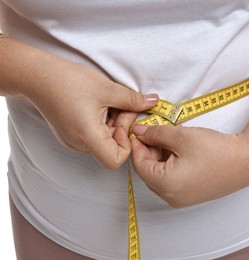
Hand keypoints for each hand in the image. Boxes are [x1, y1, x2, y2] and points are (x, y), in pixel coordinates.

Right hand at [25, 58, 158, 169]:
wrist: (37, 75)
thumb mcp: (107, 89)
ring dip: (114, 122)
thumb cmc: (69, 81)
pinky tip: (100, 104)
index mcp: (87, 136)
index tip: (126, 121)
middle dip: (122, 125)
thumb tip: (154, 102)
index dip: (126, 144)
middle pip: (111, 147)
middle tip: (123, 104)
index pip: (115, 160)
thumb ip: (133, 99)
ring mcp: (73, 140)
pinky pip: (94, 134)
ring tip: (109, 101)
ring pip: (104, 139)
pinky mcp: (71, 134)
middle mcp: (79, 144)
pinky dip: (103, 121)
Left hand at [130, 124, 248, 207]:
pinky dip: (171, 163)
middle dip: (150, 149)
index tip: (140, 129)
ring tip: (172, 137)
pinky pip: (172, 179)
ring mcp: (182, 199)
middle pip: (149, 171)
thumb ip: (155, 133)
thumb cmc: (217, 150)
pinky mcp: (191, 195)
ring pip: (160, 174)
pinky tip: (181, 148)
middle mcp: (171, 197)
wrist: (248, 161)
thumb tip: (138, 131)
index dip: (137, 145)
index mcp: (166, 185)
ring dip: (161, 155)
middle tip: (157, 131)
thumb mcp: (181, 136)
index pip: (139, 164)